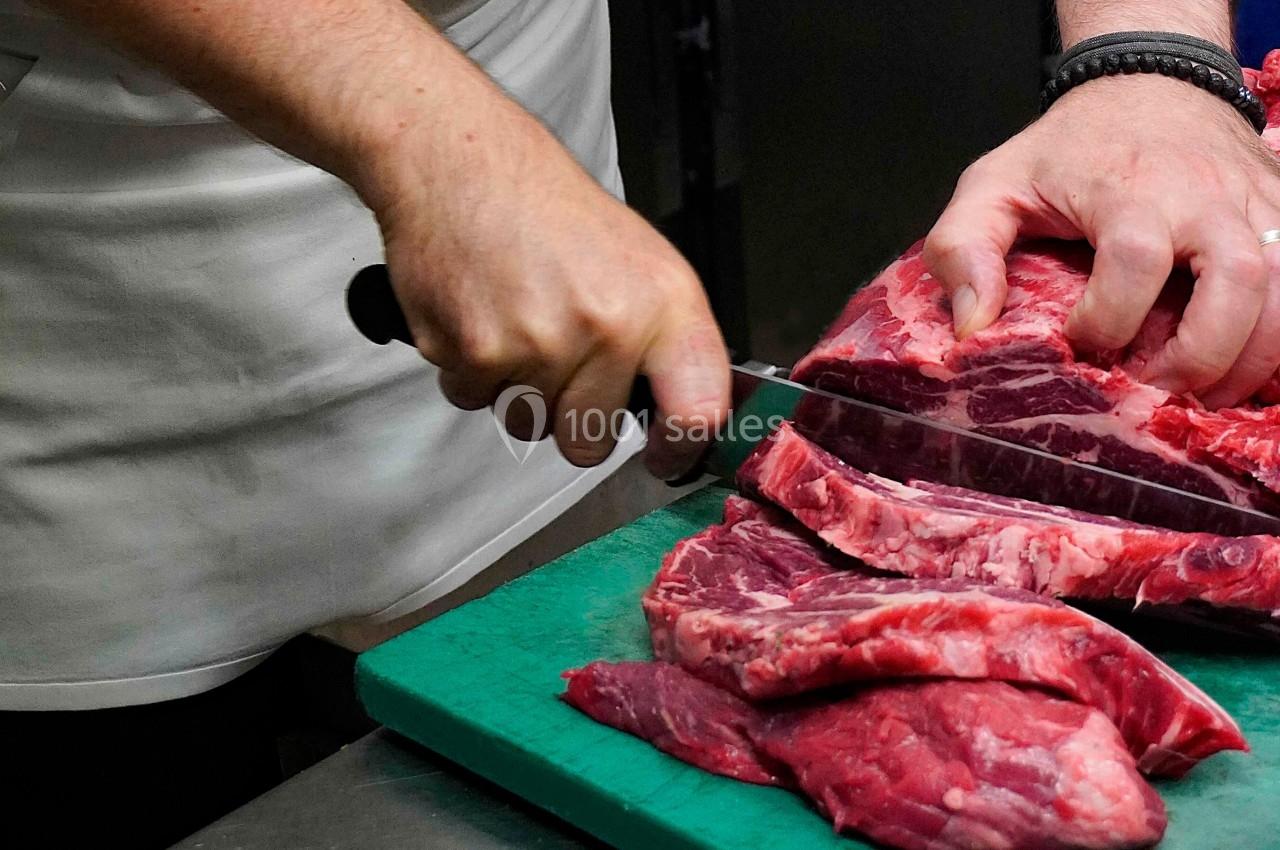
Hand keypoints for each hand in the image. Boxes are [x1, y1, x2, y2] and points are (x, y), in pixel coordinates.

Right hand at [365, 101, 729, 475]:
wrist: (460, 163)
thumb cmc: (548, 209)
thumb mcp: (641, 259)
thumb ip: (666, 338)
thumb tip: (683, 413)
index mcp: (661, 303)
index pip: (696, 412)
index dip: (680, 449)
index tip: (665, 455)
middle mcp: (605, 327)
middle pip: (589, 440)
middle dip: (571, 416)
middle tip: (558, 356)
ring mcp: (537, 345)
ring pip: (528, 425)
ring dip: (518, 392)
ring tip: (516, 322)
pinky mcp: (473, 352)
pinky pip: (475, 401)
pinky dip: (472, 371)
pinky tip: (480, 315)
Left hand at [923, 74, 1279, 407]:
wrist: (1149, 84)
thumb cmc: (1067, 149)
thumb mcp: (994, 185)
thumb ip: (964, 249)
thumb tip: (973, 327)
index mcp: (1131, 190)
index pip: (1135, 262)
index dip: (1106, 320)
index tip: (1078, 341)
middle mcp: (1207, 198)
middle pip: (1236, 280)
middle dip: (1201, 354)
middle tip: (1158, 391)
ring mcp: (1258, 207)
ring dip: (1255, 358)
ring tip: (1206, 394)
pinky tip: (1244, 365)